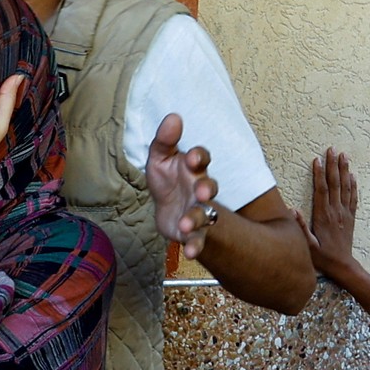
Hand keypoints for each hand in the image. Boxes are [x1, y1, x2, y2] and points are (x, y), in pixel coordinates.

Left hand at [146, 113, 218, 258]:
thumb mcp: (160, 159)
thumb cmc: (167, 179)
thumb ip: (164, 141)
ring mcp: (199, 211)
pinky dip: (195, 246)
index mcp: (192, 168)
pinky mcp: (194, 232)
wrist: (168, 210)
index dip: (198, 157)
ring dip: (196, 219)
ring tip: (185, 225)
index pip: (201, 158)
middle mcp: (199, 189)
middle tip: (203, 191)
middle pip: (209, 186)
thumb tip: (172, 117)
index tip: (192, 157)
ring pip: (204, 214)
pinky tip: (188, 253)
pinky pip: (198, 240)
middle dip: (207, 188)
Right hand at [294, 147, 358, 281]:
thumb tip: (292, 209)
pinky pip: (353, 198)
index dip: (319, 174)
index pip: (321, 190)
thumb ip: (300, 227)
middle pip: (335, 184)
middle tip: (333, 150)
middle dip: (333, 166)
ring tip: (344, 156)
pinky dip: (353, 185)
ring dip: (344, 171)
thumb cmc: (321, 256)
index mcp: (323, 215)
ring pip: (345, 188)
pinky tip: (353, 176)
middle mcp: (336, 211)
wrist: (342, 266)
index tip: (317, 159)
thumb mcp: (306, 244)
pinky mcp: (350, 217)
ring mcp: (344, 213)